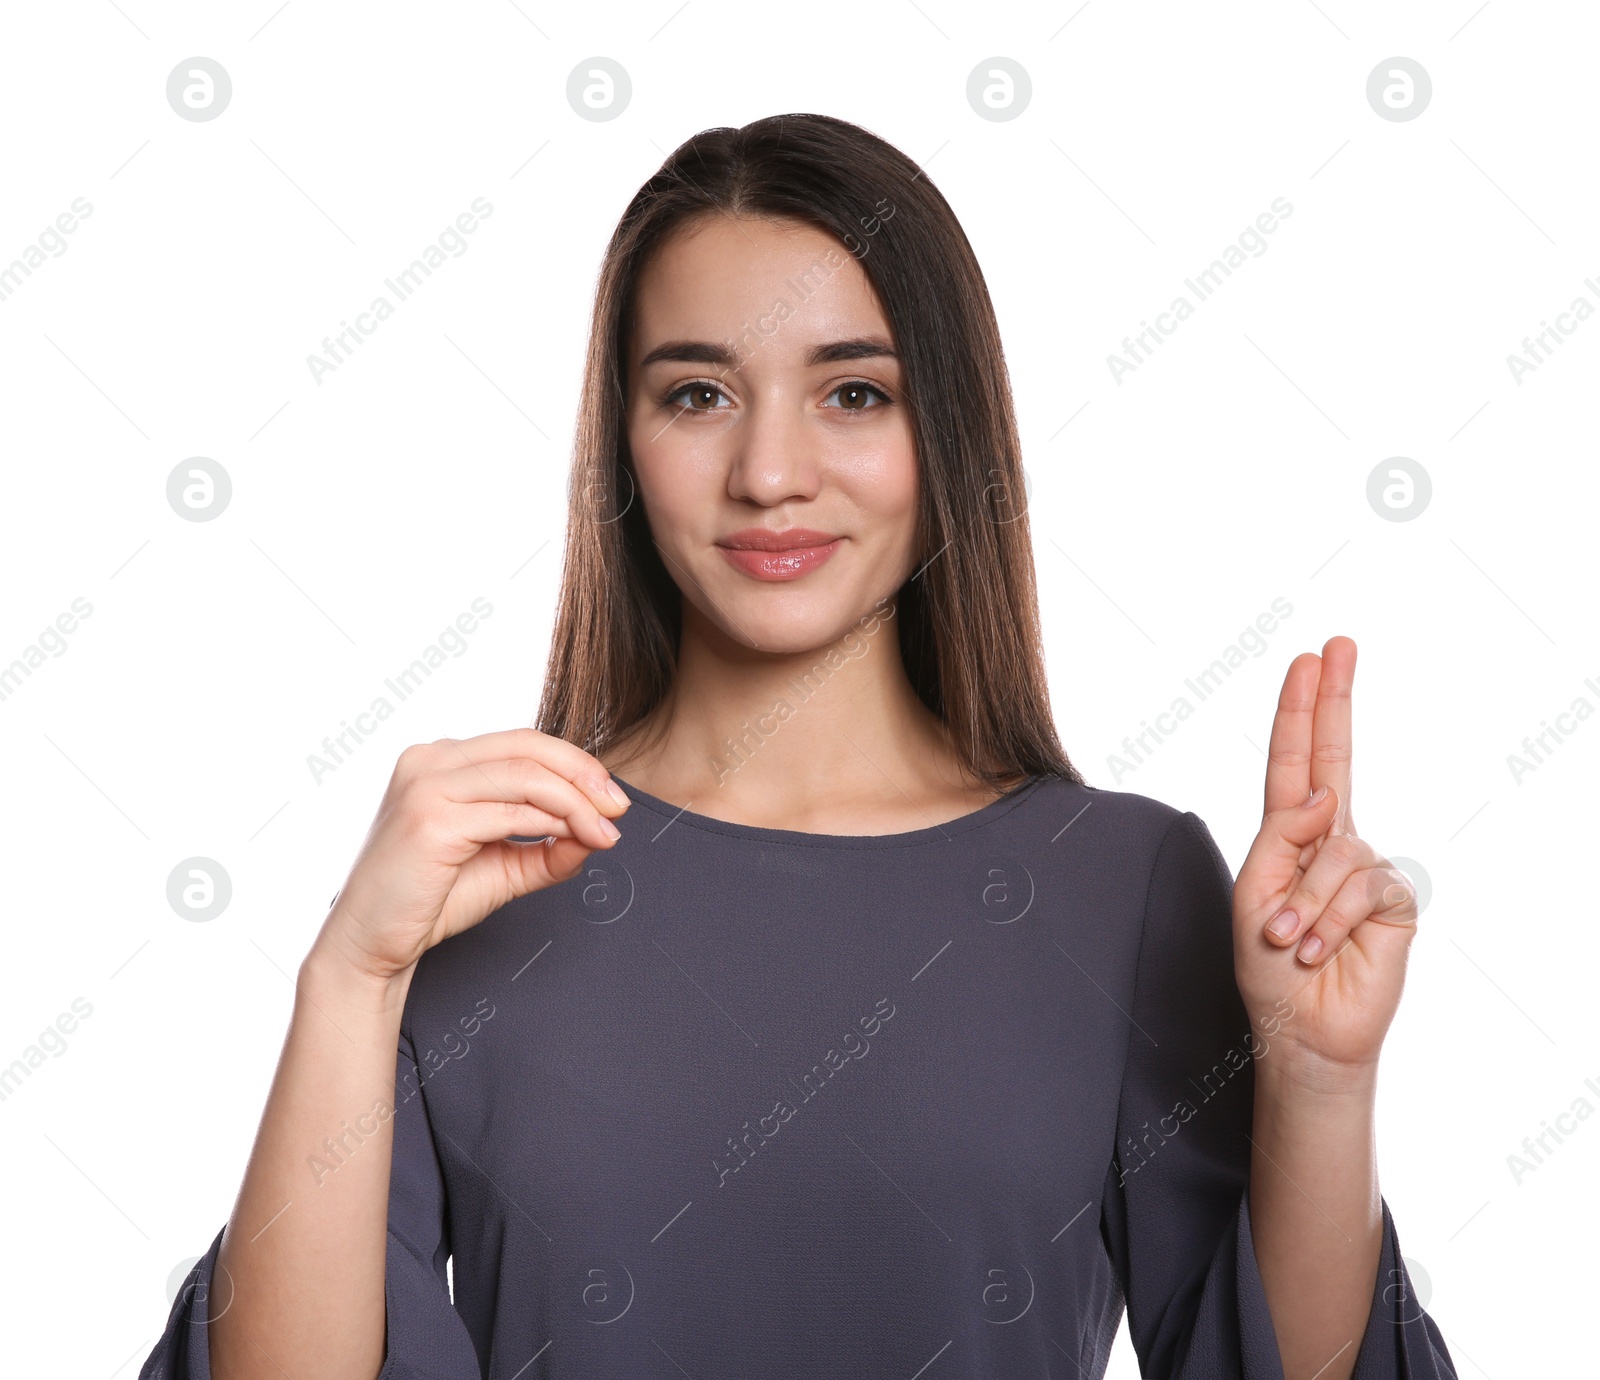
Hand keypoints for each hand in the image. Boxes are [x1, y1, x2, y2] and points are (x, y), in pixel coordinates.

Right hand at [316, 728, 630, 983]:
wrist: (373, 943)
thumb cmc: (431, 901)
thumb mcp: (504, 865)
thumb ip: (551, 846)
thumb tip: (602, 831)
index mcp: (442, 760)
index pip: (524, 743)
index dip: (577, 765)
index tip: (613, 799)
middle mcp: (429, 759)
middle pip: (529, 748)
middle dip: (585, 777)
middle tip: (619, 809)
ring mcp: (425, 785)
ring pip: (526, 777)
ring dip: (577, 804)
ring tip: (604, 833)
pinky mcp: (430, 819)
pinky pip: (510, 812)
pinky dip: (552, 823)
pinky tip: (574, 840)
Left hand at [1232, 637, 1419, 1082]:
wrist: (1299, 1029)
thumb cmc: (1267, 964)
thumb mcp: (1251, 894)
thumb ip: (1281, 837)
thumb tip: (1324, 793)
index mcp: (1289, 834)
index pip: (1296, 761)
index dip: (1301, 712)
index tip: (1308, 660)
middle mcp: (1330, 841)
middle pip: (1333, 759)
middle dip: (1332, 702)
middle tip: (1338, 646)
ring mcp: (1363, 868)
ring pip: (1333, 854)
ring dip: (1300, 906)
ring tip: (1286, 942)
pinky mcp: (1392, 901)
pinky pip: (1360, 888)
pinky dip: (1328, 921)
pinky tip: (1317, 950)